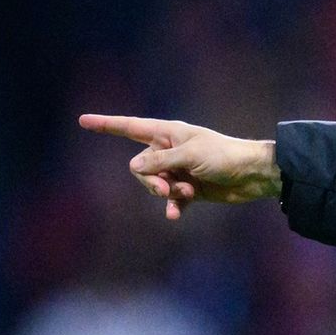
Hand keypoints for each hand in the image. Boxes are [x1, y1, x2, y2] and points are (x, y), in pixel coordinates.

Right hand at [78, 114, 280, 219]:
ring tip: (185, 194)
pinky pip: (170, 200)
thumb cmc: (224, 156)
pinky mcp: (189, 189)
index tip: (82, 120)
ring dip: (167, 192)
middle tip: (166, 188)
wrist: (252, 175)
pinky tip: (174, 214)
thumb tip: (134, 166)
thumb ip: (159, 162)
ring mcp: (178, 170)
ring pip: (155, 185)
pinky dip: (172, 206)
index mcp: (168, 133)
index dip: (107, 125)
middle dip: (150, 180)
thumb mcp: (189, 156)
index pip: (130, 127)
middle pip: (141, 166)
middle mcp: (170, 150)